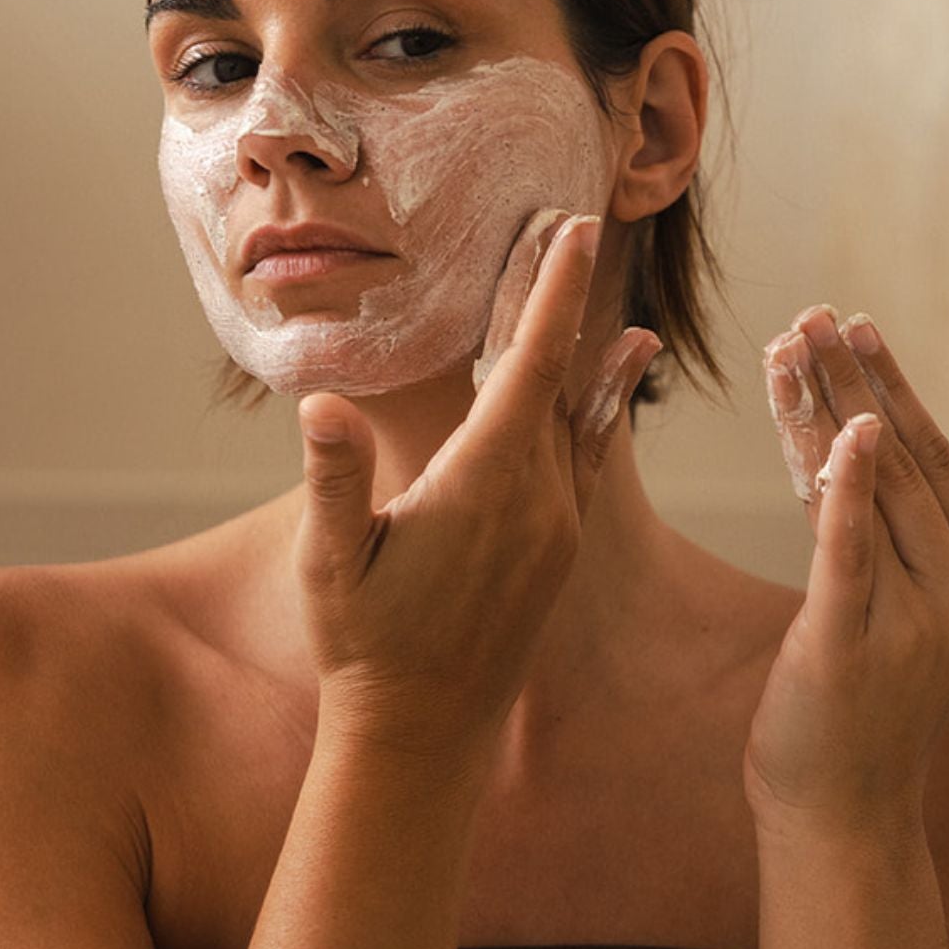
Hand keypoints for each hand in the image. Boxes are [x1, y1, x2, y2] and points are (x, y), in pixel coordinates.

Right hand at [294, 212, 658, 753]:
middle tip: (572, 215)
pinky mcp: (562, 543)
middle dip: (560, 292)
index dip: (552, 292)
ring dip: (581, 336)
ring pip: (579, 407)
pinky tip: (626, 362)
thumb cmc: (365, 647)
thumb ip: (334, 480)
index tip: (575, 228)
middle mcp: (539, 496)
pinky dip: (607, 396)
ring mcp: (559, 521)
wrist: (426, 734)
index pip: (528, 365)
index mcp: (484, 484)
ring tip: (595, 269)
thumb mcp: (331, 565)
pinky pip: (593, 450)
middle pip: (556, 370)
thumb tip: (322, 406)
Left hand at [744, 306, 948, 834]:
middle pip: (901, 465)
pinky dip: (843, 487)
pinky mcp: (853, 647)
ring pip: (867, 493)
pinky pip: (848, 552)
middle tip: (810, 314)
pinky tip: (835, 428)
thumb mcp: (943, 618)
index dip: (896, 391)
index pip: (938, 463)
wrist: (843, 814)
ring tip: (787, 346)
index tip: (857, 327)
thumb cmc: (880, 710)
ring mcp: (914, 625)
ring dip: (824, 412)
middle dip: (851, 384)